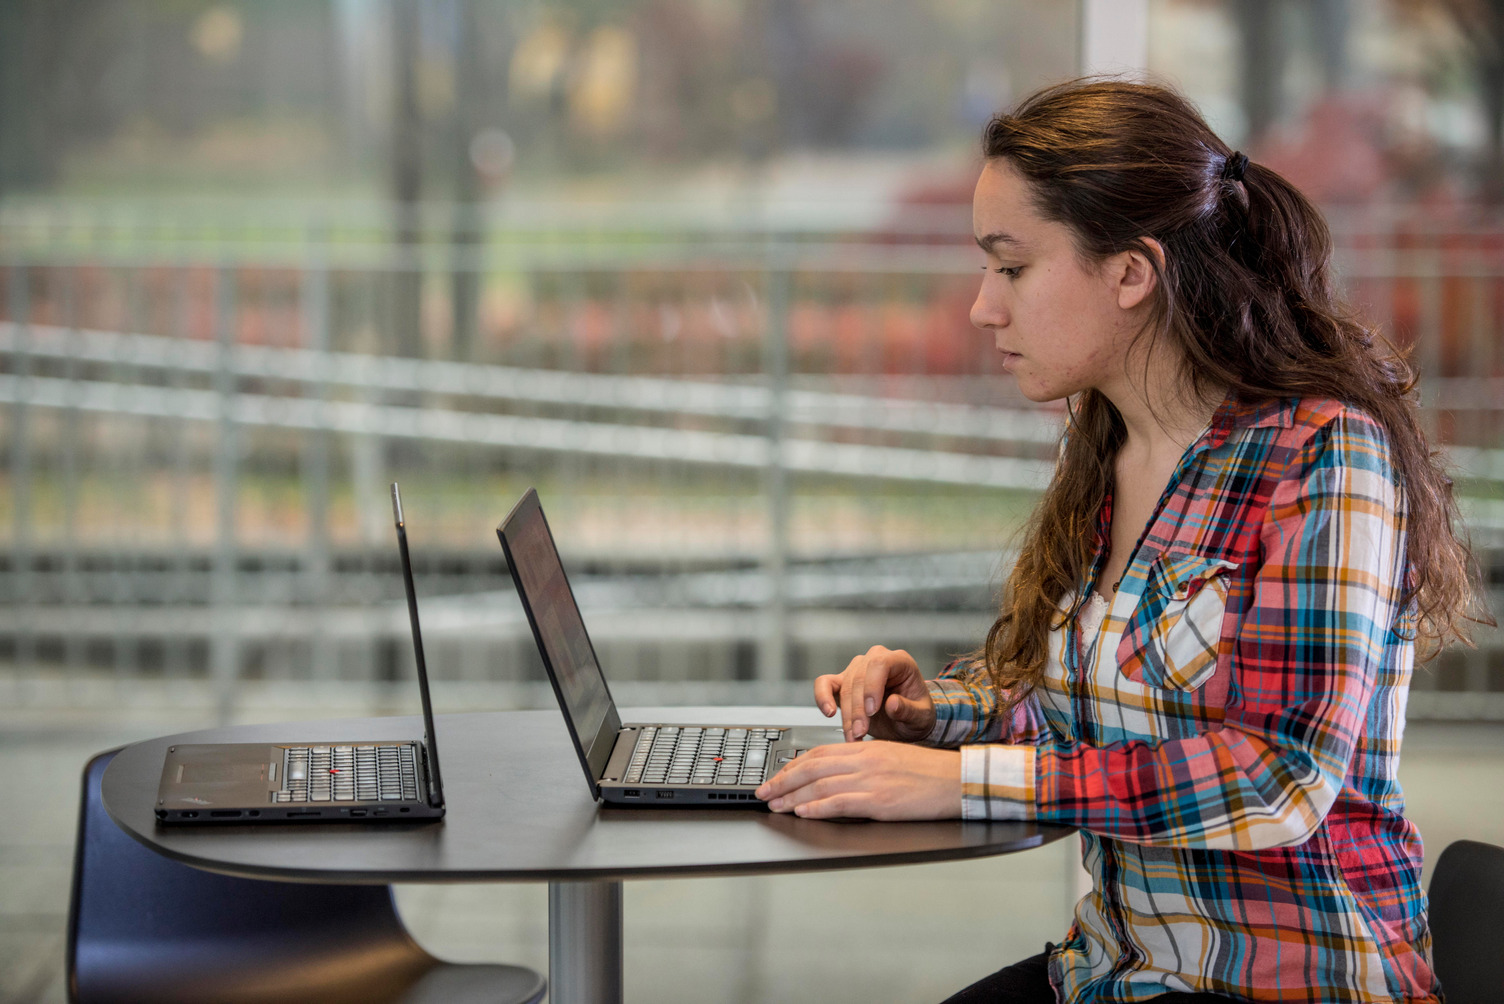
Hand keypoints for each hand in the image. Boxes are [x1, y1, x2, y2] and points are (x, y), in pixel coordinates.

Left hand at [755, 741, 960, 819]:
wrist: (956, 780)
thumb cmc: (927, 773)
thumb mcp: (890, 757)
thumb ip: (862, 763)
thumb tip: (834, 776)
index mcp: (865, 748)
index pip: (819, 753)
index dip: (793, 766)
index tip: (777, 777)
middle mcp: (864, 760)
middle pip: (812, 768)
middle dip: (783, 781)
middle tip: (763, 792)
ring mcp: (871, 780)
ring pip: (820, 785)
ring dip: (792, 796)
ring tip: (775, 805)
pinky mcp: (879, 800)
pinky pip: (840, 803)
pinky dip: (817, 808)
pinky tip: (803, 813)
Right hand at [814, 645, 935, 742]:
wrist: (907, 722)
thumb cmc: (916, 714)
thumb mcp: (921, 716)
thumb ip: (909, 710)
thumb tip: (892, 704)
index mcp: (899, 661)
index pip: (880, 663)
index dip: (873, 686)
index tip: (872, 711)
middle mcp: (876, 660)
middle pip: (859, 678)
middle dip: (858, 710)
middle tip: (861, 732)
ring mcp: (857, 670)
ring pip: (844, 687)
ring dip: (846, 715)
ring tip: (853, 735)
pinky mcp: (842, 683)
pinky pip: (824, 684)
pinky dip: (822, 697)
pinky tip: (828, 712)